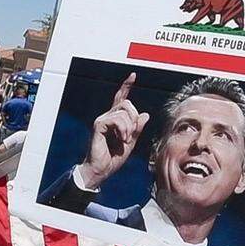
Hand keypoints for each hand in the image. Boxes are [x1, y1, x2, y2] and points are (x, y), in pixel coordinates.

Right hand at [77, 73, 149, 189]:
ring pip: (124, 112)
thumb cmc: (113, 159)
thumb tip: (145, 115)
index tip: (133, 75)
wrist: (101, 170)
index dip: (126, 86)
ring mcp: (102, 120)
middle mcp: (107, 117)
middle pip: (127, 104)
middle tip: (132, 134)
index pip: (121, 99)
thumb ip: (137, 129)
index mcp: (115, 120)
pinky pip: (117, 119)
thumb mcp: (131, 143)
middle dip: (134, 118)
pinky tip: (121, 139)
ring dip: (129, 127)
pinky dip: (123, 129)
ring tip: (125, 140)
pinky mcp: (99, 125)